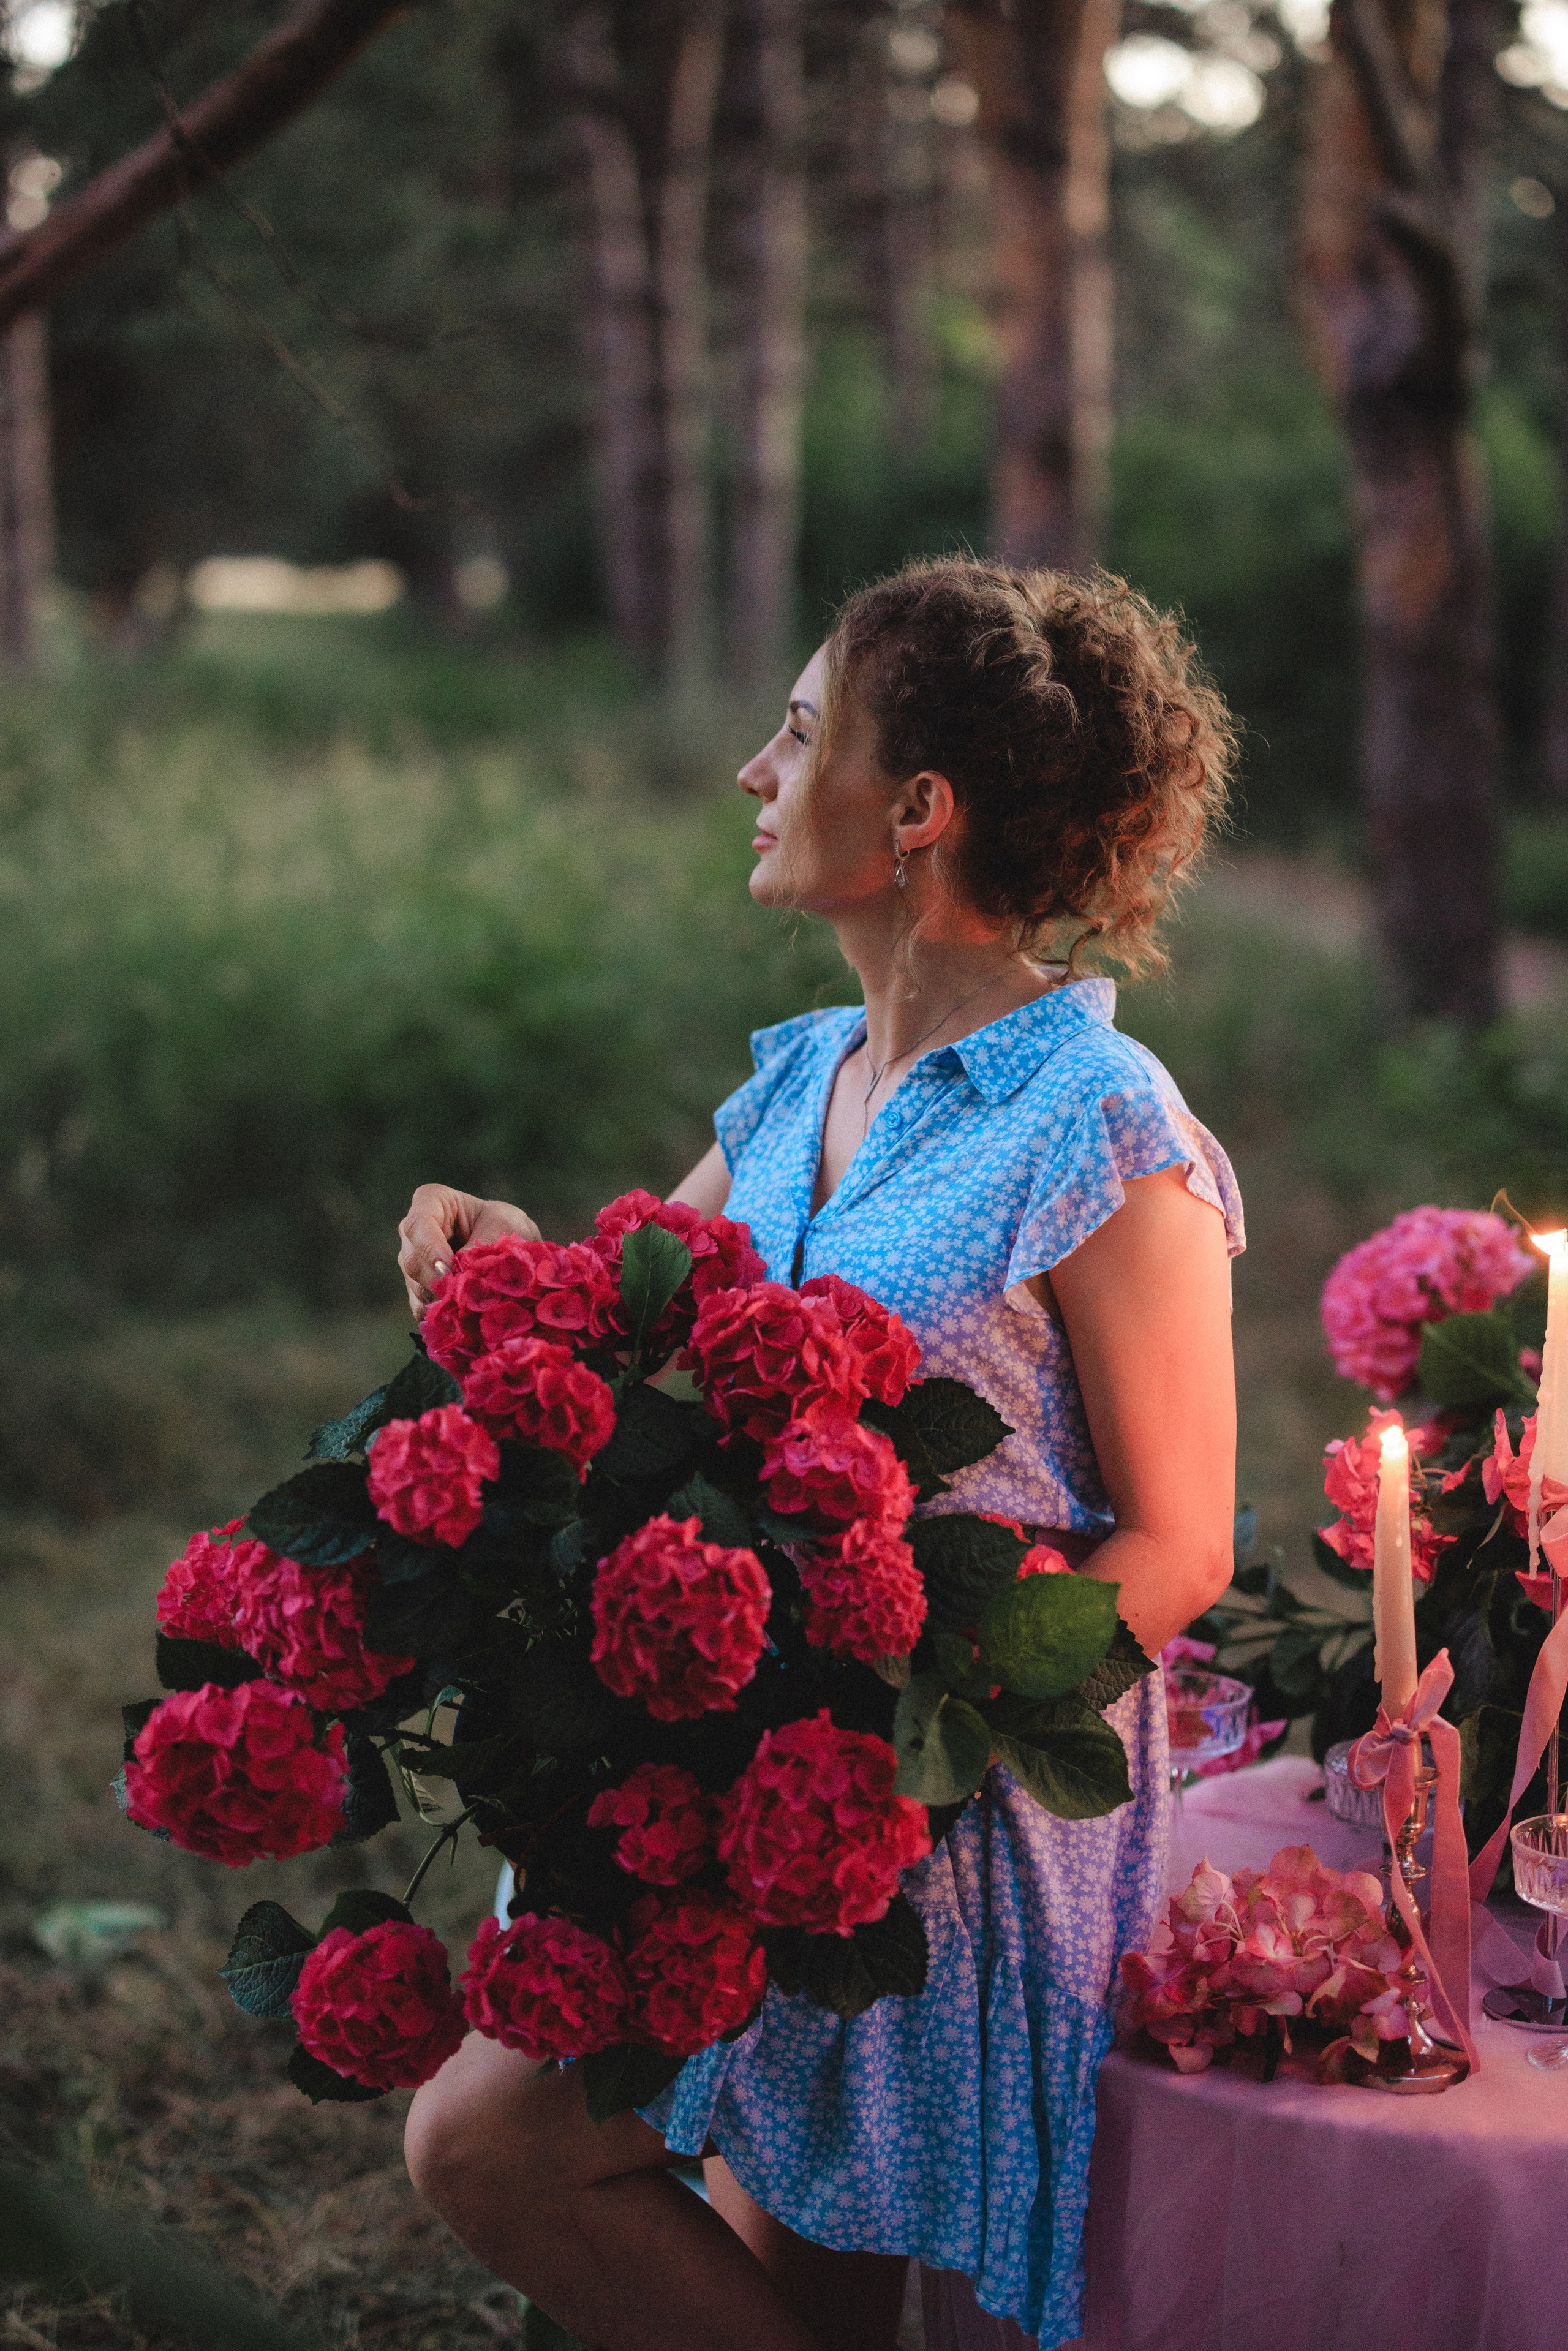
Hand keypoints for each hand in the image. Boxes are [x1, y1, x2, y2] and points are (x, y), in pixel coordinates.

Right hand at [397, 1184, 540, 1319]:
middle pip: (411, 1259)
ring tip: (473, 1301)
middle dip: (437, 1279)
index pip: (418, 1223)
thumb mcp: (502, 1228)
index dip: (429, 1247)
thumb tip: (458, 1275)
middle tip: (464, 1292)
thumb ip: (480, 1247)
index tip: (449, 1268)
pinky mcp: (418, 1288)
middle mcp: (414, 1232)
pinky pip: (420, 1306)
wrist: (510, 1247)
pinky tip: (464, 1313)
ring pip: (415, 1285)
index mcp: (431, 1202)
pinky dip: (442, 1313)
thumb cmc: (506, 1225)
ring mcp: (414, 1260)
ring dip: (443, 1297)